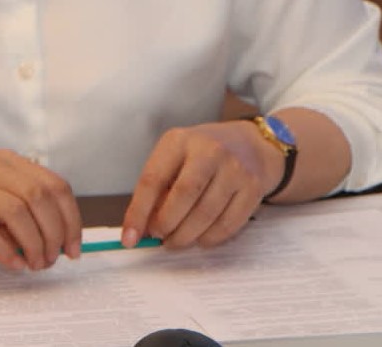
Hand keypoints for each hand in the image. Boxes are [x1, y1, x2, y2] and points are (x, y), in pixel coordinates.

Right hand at [0, 149, 81, 270]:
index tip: (73, 245)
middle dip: (55, 233)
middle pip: (39, 196)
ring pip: (16, 211)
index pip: (54, 184)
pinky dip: (3, 249)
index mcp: (5, 160)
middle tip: (54, 259)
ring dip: (33, 243)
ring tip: (34, 264)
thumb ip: (13, 204)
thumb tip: (48, 239)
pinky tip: (11, 263)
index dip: (70, 218)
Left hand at [121, 121, 272, 249]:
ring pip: (205, 214)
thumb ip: (159, 189)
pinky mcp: (252, 188)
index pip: (152, 179)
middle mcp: (209, 150)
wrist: (252, 145)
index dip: (138, 212)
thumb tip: (140, 228)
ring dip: (186, 236)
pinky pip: (228, 224)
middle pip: (182, 197)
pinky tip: (201, 238)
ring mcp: (234, 168)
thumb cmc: (204, 155)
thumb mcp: (176, 157)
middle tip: (159, 238)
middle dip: (166, 225)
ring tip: (176, 241)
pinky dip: (210, 238)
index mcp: (179, 140)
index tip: (129, 237)